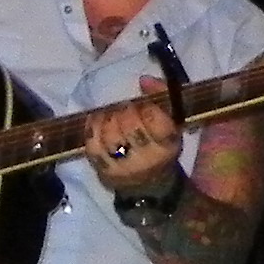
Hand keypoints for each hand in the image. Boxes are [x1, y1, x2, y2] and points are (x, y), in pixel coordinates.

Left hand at [92, 83, 184, 202]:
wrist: (148, 184)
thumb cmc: (160, 146)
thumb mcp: (171, 124)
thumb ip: (161, 97)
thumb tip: (143, 79)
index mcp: (167, 144)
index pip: (154, 120)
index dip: (145, 107)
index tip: (141, 105)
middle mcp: (146, 158)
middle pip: (130, 126)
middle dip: (124, 111)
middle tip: (124, 109)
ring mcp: (123, 166)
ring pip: (109, 134)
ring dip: (108, 118)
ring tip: (111, 115)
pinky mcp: (103, 170)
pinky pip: (92, 144)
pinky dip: (92, 128)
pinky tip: (98, 121)